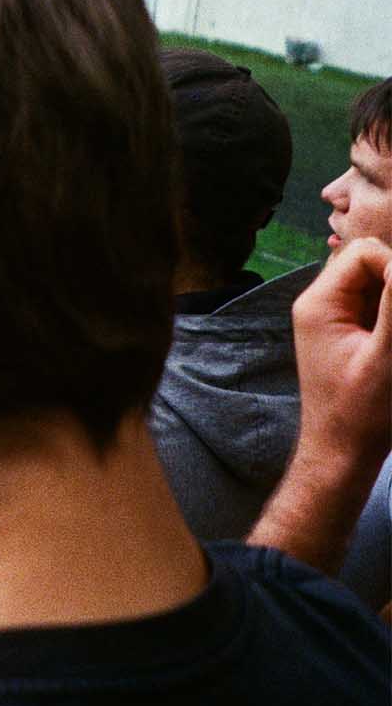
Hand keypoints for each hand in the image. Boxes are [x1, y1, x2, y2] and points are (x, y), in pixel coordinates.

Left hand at [294, 236, 391, 472]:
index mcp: (319, 304)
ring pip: (380, 282)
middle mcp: (322, 303)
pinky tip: (391, 345)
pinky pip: (380, 304)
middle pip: (373, 262)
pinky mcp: (351, 331)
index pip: (365, 252)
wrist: (342, 452)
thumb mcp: (388, 357)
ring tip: (391, 343)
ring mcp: (336, 316)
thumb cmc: (362, 413)